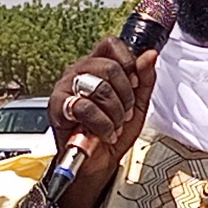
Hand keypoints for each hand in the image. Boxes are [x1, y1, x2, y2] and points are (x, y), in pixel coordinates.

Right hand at [46, 39, 159, 207]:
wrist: (97, 163)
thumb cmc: (113, 132)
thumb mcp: (138, 105)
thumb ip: (145, 79)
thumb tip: (149, 55)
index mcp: (97, 66)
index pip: (111, 44)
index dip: (128, 62)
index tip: (134, 84)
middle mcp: (79, 72)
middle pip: (109, 67)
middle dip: (125, 96)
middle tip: (125, 113)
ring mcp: (66, 87)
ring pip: (98, 86)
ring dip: (114, 112)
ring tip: (113, 124)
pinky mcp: (57, 107)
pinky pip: (85, 107)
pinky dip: (101, 124)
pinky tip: (102, 132)